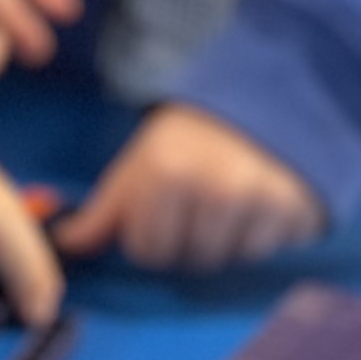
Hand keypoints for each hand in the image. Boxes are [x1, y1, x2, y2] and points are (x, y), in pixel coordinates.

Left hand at [59, 106, 323, 272]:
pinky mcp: (296, 210)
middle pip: (189, 261)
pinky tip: (259, 204)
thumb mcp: (138, 164)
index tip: (163, 210)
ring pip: (229, 260)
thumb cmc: (186, 138)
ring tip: (229, 204)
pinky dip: (265, 235)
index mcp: (165, 174)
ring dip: (227, 242)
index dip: (150, 237)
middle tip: (199, 205)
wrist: (255, 98)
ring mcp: (259, 200)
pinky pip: (270, 250)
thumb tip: (64, 245)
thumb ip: (104, 211)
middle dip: (189, 242)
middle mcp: (213, 188)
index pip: (147, 252)